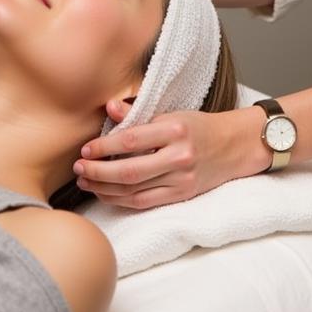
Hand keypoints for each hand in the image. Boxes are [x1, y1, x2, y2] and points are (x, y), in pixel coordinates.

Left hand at [72, 103, 267, 209]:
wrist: (233, 146)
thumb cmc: (198, 126)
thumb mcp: (172, 112)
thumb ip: (139, 113)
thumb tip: (109, 108)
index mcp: (176, 129)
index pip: (132, 140)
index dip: (104, 146)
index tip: (86, 148)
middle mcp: (179, 156)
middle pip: (130, 170)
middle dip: (98, 171)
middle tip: (78, 168)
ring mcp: (182, 179)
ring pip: (134, 191)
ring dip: (104, 188)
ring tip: (85, 181)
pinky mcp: (182, 196)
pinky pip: (145, 202)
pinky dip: (121, 200)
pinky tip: (106, 193)